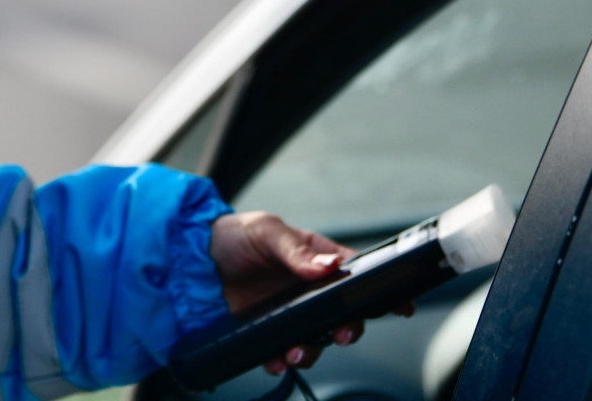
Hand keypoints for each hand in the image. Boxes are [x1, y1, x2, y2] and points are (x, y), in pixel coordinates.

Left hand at [209, 212, 411, 374]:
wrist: (191, 260)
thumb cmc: (233, 236)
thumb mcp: (266, 232)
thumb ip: (296, 250)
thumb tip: (328, 265)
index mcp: (315, 259)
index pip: (355, 274)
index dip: (379, 291)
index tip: (400, 306)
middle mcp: (307, 289)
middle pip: (342, 314)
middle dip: (347, 329)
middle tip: (340, 335)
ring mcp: (288, 312)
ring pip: (316, 338)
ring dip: (312, 350)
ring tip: (296, 351)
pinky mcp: (267, 330)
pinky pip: (283, 351)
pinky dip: (282, 360)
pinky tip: (274, 359)